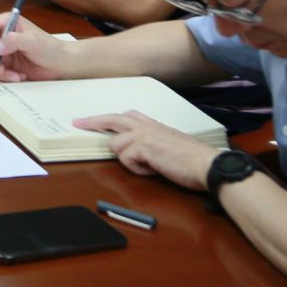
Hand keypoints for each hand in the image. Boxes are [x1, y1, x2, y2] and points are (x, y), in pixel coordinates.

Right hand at [0, 11, 71, 83]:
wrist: (61, 65)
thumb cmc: (51, 48)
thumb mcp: (34, 41)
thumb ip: (14, 40)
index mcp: (6, 23)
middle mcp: (0, 36)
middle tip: (1, 69)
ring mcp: (2, 51)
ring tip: (15, 76)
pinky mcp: (5, 64)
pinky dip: (4, 77)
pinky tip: (19, 77)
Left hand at [73, 112, 217, 190]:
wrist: (207, 165)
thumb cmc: (194, 160)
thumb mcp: (170, 144)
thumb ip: (152, 142)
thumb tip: (137, 150)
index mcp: (153, 124)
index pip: (125, 116)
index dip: (107, 119)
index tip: (92, 120)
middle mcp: (146, 125)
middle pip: (111, 119)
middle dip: (93, 122)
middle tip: (78, 123)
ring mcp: (143, 134)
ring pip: (116, 144)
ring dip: (129, 159)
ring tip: (151, 166)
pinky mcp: (143, 147)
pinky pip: (126, 160)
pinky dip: (138, 169)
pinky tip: (154, 170)